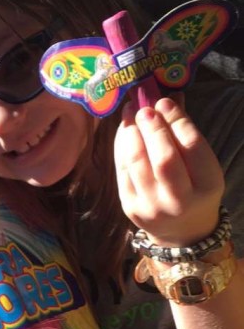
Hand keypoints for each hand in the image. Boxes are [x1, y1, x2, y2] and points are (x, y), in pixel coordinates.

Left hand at [114, 97, 224, 245]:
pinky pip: (122, 169)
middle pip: (164, 158)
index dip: (177, 120)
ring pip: (137, 163)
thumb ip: (185, 134)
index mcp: (207, 186)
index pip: (192, 147)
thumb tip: (166, 98)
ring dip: (131, 132)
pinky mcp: (129, 207)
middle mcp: (180, 201)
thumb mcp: (202, 165)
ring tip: (129, 112)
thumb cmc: (195, 188)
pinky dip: (121, 145)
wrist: (181, 230)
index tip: (164, 102)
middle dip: (152, 128)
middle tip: (144, 106)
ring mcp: (152, 206)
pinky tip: (124, 130)